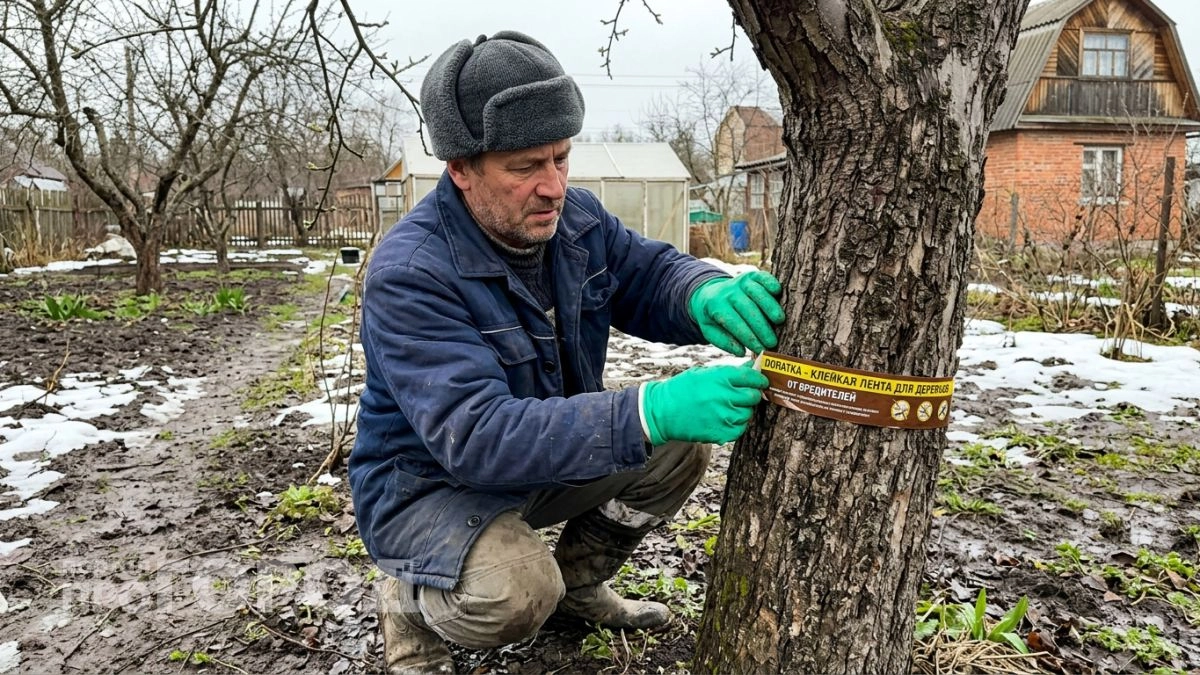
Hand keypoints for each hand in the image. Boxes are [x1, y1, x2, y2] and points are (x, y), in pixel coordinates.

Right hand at [640, 364, 768, 444]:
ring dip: (743, 411)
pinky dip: (736, 425)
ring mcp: (722, 416)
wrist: (661, 412)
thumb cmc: (682, 389)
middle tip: (744, 395)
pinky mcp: (719, 433)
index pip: (751, 377)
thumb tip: (751, 369)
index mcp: (719, 377)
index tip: (760, 381)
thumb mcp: (703, 373)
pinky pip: (740, 429)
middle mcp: (723, 396)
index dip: (759, 379)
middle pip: (753, 396)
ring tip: (729, 408)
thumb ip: (728, 372)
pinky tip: (725, 419)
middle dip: (752, 395)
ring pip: (748, 414)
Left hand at [689, 271, 784, 355]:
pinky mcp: (750, 276)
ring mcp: (739, 282)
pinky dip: (770, 282)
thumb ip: (723, 341)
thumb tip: (741, 351)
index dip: (748, 337)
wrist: (709, 293)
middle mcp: (728, 292)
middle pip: (747, 309)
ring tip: (779, 321)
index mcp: (715, 306)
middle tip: (772, 342)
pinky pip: (761, 277)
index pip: (733, 322)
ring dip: (769, 306)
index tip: (760, 349)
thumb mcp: (709, 330)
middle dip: (761, 327)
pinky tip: (778, 292)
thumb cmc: (714, 317)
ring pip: (756, 292)